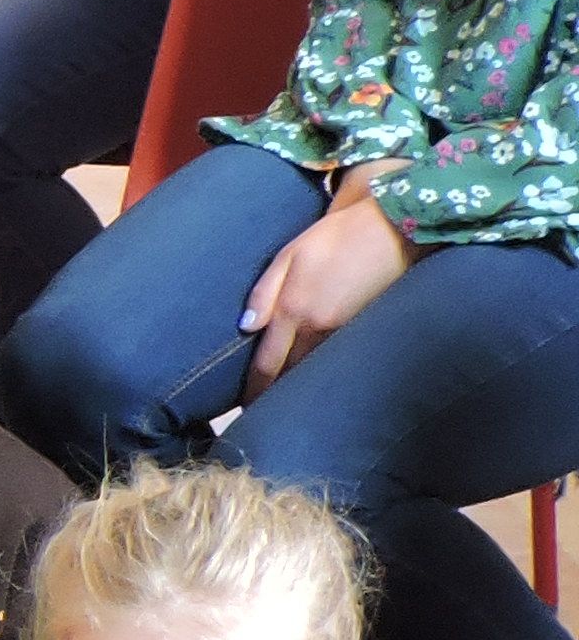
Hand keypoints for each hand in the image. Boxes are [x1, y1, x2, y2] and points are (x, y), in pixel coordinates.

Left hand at [245, 191, 410, 388]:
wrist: (393, 229)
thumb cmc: (337, 237)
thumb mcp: (290, 254)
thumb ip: (264, 291)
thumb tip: (245, 328)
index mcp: (294, 310)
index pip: (269, 363)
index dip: (255, 389)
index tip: (246, 406)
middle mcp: (320, 328)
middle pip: (293, 373)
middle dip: (276, 394)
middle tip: (262, 409)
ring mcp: (347, 331)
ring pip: (317, 368)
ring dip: (301, 385)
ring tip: (287, 399)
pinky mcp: (368, 327)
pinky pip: (340, 357)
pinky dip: (326, 369)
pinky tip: (320, 374)